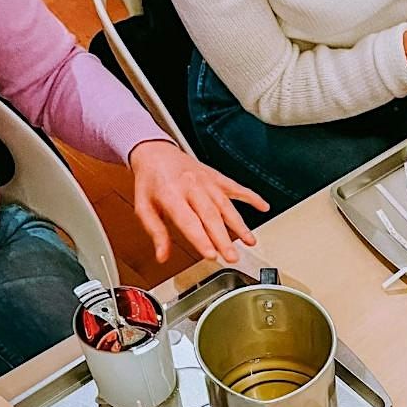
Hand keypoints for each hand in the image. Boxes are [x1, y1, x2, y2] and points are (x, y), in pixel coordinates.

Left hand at [128, 140, 267, 264]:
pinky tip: (263, 207)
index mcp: (171, 194)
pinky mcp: (216, 177)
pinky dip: (251, 196)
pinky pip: (236, 187)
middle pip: (211, 215)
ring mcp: (206, 181)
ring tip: (250, 241)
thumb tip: (162, 255)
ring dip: (239, 224)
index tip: (211, 255)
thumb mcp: (143, 207)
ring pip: (226, 205)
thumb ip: (155, 232)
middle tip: (232, 256)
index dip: (201, 239)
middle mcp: (191, 186)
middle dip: (224, 238)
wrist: (155, 150)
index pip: (188, 220)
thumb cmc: (150, 181)